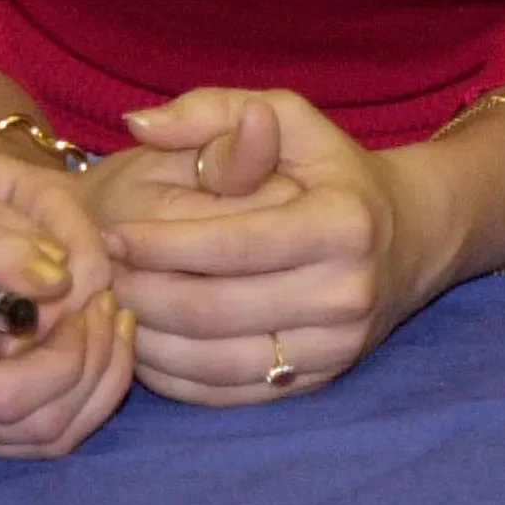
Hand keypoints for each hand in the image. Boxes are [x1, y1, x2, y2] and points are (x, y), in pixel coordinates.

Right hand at [0, 148, 134, 455]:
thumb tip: (63, 277)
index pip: (8, 397)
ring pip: (47, 437)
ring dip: (96, 380)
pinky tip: (90, 331)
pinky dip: (77, 387)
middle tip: (111, 297)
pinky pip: (35, 429)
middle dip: (94, 363)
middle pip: (39, 427)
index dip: (68, 354)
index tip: (89, 294)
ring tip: (109, 310)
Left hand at [100, 88, 412, 404]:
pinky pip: (224, 393)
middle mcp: (347, 293)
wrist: (404, 239)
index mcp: (344, 223)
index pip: (233, 244)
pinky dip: (172, 373)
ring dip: (149, 339)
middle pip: (215, 309)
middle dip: (142, 294)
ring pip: (213, 361)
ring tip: (112, 304)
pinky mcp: (313, 384)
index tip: (112, 233)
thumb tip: (139, 123)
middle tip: (100, 274)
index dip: (161, 243)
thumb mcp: (288, 118)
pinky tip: (144, 338)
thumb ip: (211, 111)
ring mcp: (334, 348)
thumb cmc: (330, 170)